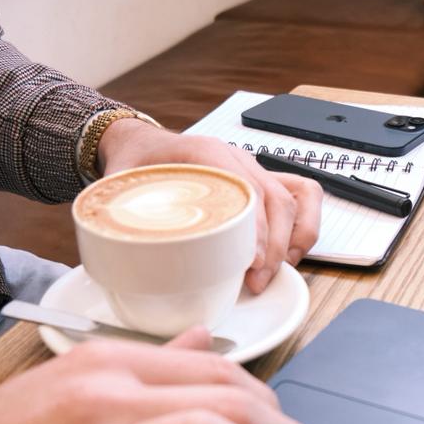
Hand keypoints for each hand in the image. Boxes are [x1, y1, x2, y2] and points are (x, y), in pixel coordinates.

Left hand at [97, 118, 322, 292]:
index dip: (255, 227)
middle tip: (257, 279)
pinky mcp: (261, 182)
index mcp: (206, 152)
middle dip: (275, 245)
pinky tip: (286, 253)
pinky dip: (303, 226)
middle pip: (278, 197)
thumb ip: (124, 212)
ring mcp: (253, 169)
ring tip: (275, 270)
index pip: (246, 187)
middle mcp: (237, 158)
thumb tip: (128, 251)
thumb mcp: (121, 185)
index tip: (250, 261)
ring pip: (297, 197)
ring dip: (293, 238)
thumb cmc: (136, 162)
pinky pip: (300, 195)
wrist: (141, 144)